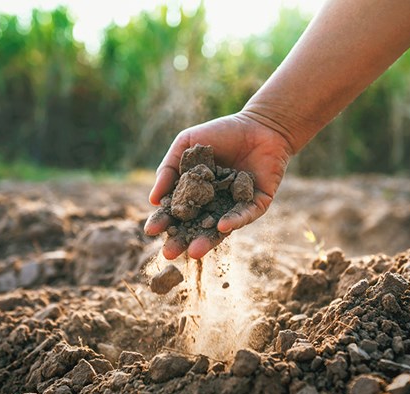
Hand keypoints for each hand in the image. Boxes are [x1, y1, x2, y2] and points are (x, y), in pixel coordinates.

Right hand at [144, 112, 292, 259]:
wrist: (258, 124)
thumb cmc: (220, 133)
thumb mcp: (186, 145)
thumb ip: (168, 169)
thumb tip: (153, 199)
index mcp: (195, 191)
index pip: (175, 211)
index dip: (163, 221)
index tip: (151, 230)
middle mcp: (213, 204)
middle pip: (194, 227)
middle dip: (181, 240)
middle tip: (169, 253)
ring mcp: (234, 206)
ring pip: (218, 229)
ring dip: (206, 241)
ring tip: (193, 252)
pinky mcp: (256, 205)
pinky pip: (244, 216)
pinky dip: (234, 221)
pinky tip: (222, 226)